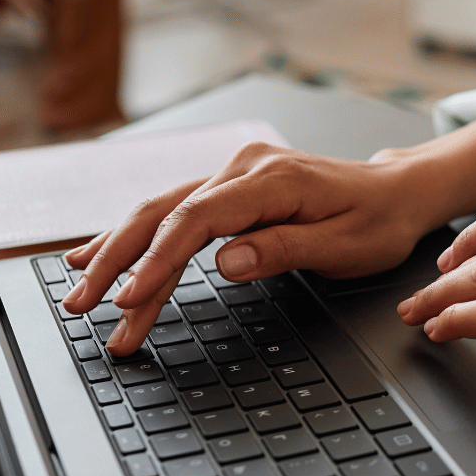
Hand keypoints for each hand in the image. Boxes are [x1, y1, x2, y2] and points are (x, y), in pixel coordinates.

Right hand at [61, 142, 442, 355]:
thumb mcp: (343, 245)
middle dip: (116, 262)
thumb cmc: (378, 221)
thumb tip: (224, 262)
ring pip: (157, 214)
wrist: (396, 192)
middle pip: (161, 215)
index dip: (157, 261)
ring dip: (116, 255)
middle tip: (82, 306)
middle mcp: (240, 169)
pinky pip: (171, 214)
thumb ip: (281, 250)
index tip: (129, 298)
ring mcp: (230, 176)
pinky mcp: (227, 191)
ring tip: (79, 291)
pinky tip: (101, 253)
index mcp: (268, 180)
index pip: (196, 221)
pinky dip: (135, 238)